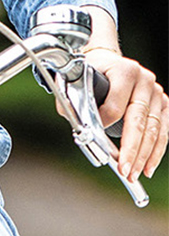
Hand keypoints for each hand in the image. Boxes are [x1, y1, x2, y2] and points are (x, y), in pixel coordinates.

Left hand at [84, 47, 167, 180]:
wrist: (107, 61)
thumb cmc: (91, 74)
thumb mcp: (77, 82)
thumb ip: (74, 104)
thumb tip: (80, 129)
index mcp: (124, 72)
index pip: (115, 105)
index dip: (105, 122)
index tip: (94, 135)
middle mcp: (145, 81)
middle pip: (139, 121)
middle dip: (131, 149)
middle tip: (123, 169)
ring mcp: (156, 93)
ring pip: (154, 129)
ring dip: (144, 155)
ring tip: (133, 174)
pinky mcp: (163, 104)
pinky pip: (162, 131)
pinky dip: (155, 151)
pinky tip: (147, 166)